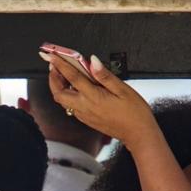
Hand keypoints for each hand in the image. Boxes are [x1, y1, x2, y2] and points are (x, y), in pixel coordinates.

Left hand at [43, 51, 157, 149]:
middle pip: (58, 93)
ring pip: (62, 101)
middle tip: (55, 65)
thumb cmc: (134, 113)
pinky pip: (70, 107)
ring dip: (58, 87)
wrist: (138, 134)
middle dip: (53, 78)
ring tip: (63, 74)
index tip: (51, 55)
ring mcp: (84, 115)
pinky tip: (75, 88)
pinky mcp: (86, 120)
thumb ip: (105, 75)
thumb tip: (92, 61)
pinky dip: (67, 95)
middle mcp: (85, 107)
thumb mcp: (123, 89)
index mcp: (93, 97)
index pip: (71, 77)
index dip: (60, 64)